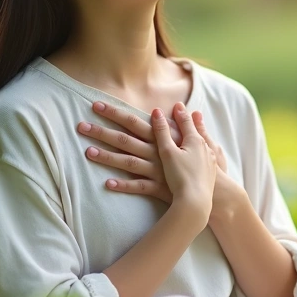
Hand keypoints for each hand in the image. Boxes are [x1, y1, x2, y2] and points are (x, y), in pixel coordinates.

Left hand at [79, 100, 228, 206]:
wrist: (215, 192)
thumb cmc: (207, 167)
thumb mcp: (204, 143)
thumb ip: (196, 127)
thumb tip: (194, 111)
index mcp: (163, 138)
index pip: (134, 120)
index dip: (115, 112)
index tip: (97, 104)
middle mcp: (156, 152)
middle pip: (125, 138)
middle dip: (102, 130)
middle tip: (81, 125)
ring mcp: (156, 170)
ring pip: (127, 161)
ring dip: (107, 156)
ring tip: (87, 152)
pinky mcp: (158, 188)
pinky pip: (138, 186)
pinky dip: (123, 185)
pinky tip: (107, 183)